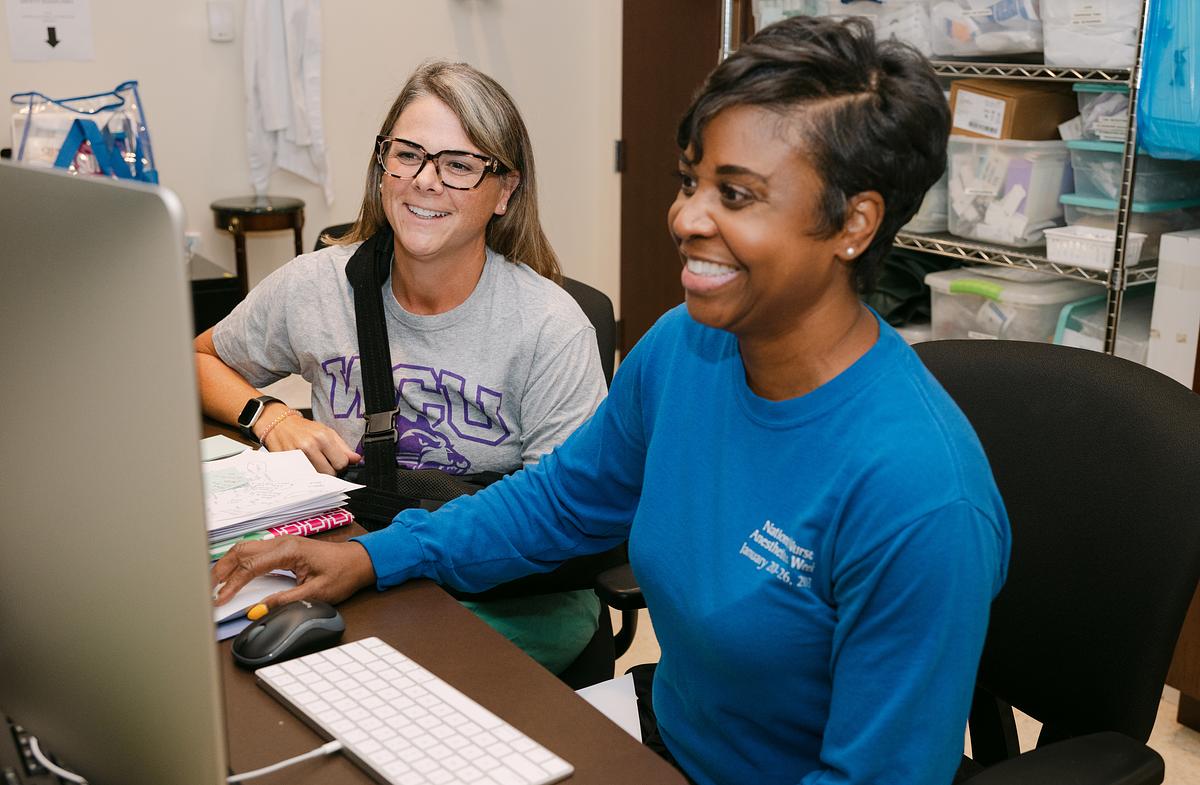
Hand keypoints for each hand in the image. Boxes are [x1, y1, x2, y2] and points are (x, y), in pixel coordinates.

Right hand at [211, 536, 376, 608]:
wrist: (359, 562)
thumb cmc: (343, 573)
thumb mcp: (316, 592)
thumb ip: (285, 601)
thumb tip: (258, 610)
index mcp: (289, 550)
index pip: (250, 566)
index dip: (231, 584)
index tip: (219, 599)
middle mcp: (282, 542)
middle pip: (241, 551)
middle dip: (221, 569)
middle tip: (207, 589)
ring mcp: (281, 543)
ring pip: (245, 549)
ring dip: (227, 564)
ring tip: (214, 584)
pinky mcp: (283, 549)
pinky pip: (254, 553)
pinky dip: (239, 563)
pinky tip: (232, 576)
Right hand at [261, 413, 360, 474]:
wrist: (279, 424)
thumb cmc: (304, 428)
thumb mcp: (327, 432)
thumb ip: (343, 447)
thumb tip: (357, 459)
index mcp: (323, 437)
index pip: (341, 463)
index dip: (341, 464)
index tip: (336, 460)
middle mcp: (309, 446)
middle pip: (329, 473)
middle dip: (330, 471)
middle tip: (325, 463)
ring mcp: (296, 456)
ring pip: (317, 478)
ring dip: (318, 474)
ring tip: (314, 464)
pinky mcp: (286, 463)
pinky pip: (303, 477)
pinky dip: (306, 475)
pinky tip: (304, 467)